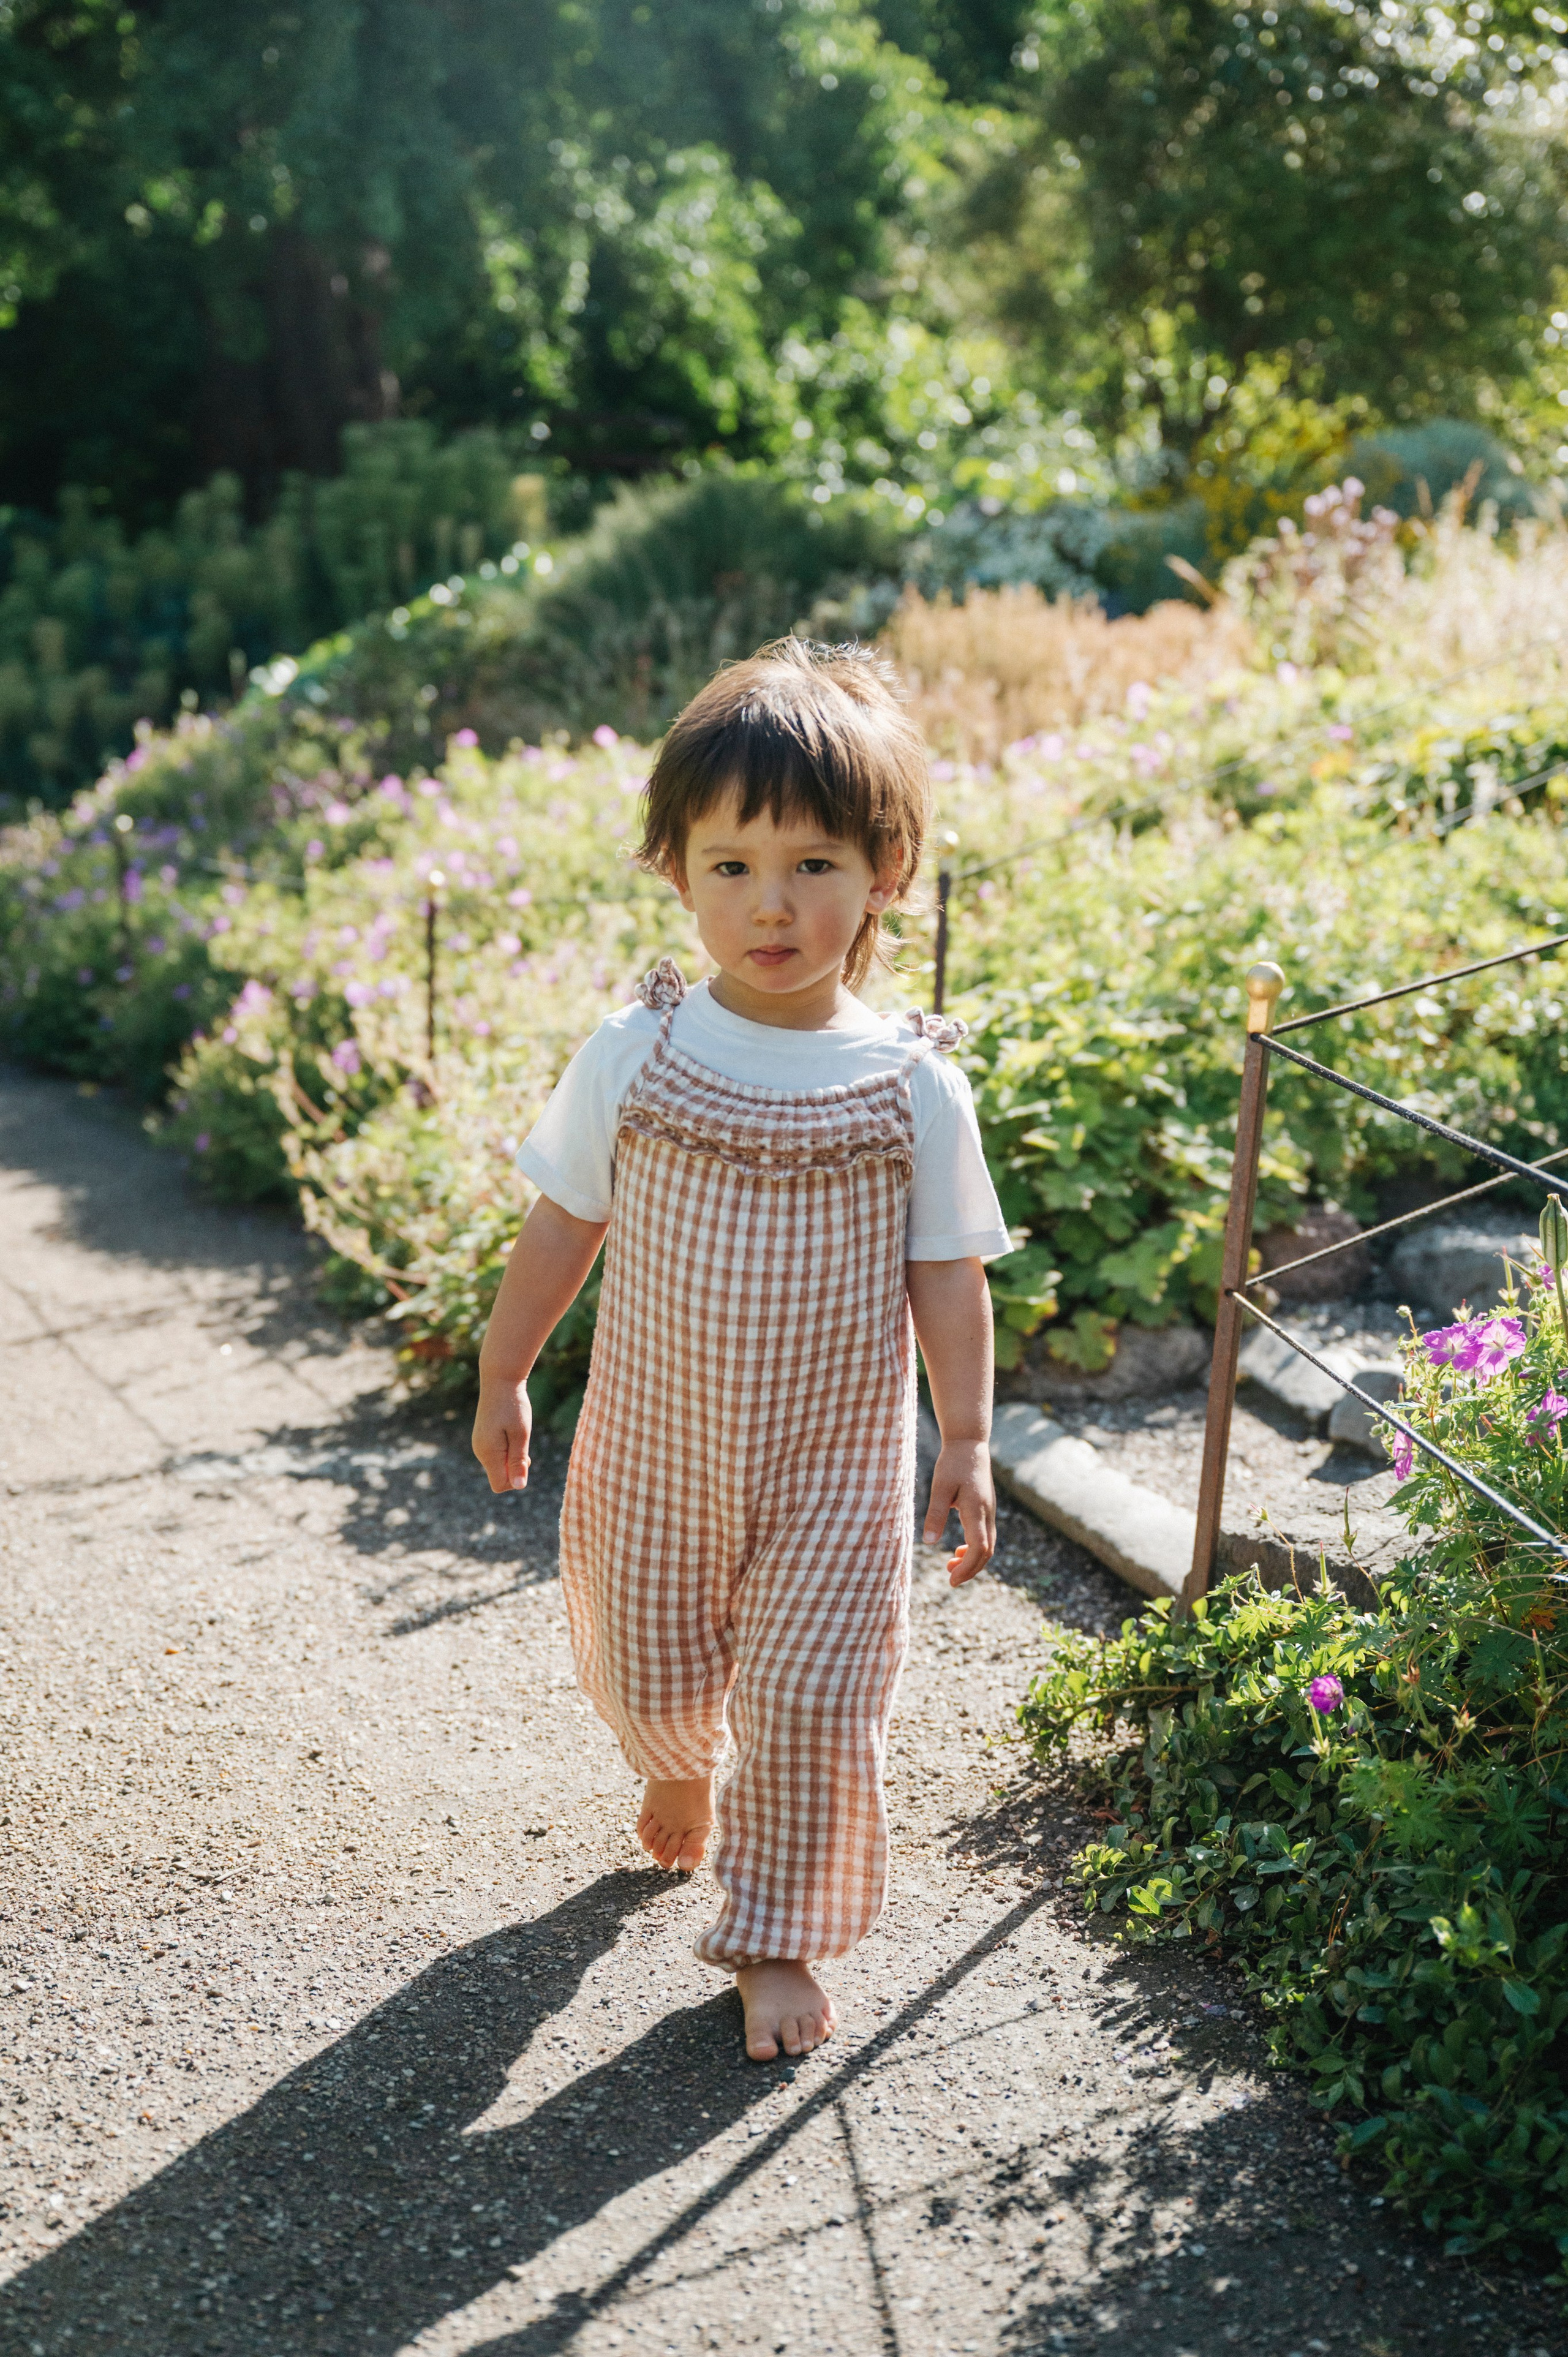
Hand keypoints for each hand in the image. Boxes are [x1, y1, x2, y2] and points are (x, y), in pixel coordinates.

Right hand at [472, 1375, 531, 1494]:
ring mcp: (480, 1445)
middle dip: (515, 1468)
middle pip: (499, 1477)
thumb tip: (518, 1486)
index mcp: (488, 1453)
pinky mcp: (483, 1438)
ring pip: (499, 1465)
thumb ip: (518, 1461)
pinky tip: (511, 1432)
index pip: (500, 1485)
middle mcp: (480, 1452)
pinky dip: (507, 1450)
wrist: (500, 1380)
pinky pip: (497, 1455)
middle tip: (523, 1443)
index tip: (524, 1457)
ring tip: (517, 1435)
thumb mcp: (521, 1434)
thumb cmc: (513, 1406)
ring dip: (512, 1457)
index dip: (515, 1479)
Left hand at [922, 1437, 995, 1586]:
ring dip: (972, 1560)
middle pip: (987, 1552)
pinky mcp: (986, 1509)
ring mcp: (989, 1512)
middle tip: (951, 1581)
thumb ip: (935, 1514)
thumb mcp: (939, 1487)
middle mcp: (987, 1513)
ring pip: (988, 1545)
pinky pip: (985, 1536)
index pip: (979, 1548)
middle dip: (970, 1570)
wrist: (969, 1444)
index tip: (952, 1579)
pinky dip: (975, 1548)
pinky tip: (959, 1549)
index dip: (967, 1567)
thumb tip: (928, 1542)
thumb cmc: (953, 1463)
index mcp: (977, 1509)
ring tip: (950, 1566)